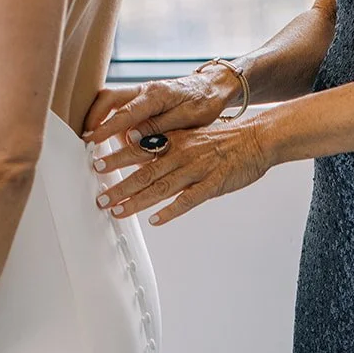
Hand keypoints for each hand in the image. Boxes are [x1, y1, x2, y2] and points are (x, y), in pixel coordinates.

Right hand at [82, 63, 242, 145]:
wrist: (214, 87)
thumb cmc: (204, 103)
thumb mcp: (186, 119)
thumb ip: (159, 128)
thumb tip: (131, 138)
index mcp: (156, 95)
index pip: (124, 112)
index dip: (106, 128)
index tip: (92, 140)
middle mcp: (145, 90)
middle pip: (108, 98)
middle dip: (94, 117)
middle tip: (86, 138)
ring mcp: (142, 93)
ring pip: (113, 102)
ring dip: (103, 121)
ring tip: (99, 143)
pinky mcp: (144, 100)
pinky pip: (123, 109)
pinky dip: (116, 123)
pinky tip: (117, 141)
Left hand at [93, 115, 271, 226]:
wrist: (257, 138)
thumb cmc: (223, 138)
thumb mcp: (190, 132)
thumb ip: (164, 139)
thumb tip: (135, 139)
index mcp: (175, 139)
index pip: (139, 147)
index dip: (117, 157)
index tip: (96, 164)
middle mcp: (182, 153)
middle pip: (144, 171)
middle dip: (120, 185)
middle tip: (100, 197)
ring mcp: (197, 170)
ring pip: (161, 187)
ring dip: (137, 201)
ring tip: (118, 211)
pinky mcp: (212, 185)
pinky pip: (188, 200)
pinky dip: (170, 210)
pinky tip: (155, 220)